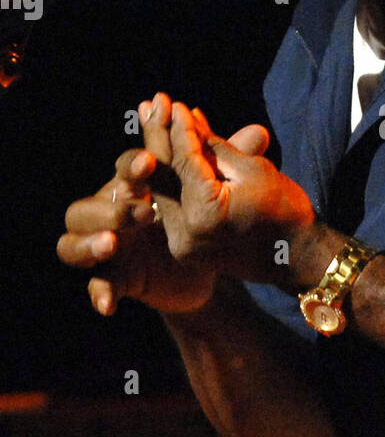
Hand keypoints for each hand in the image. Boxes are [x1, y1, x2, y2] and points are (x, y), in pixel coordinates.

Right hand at [56, 92, 271, 314]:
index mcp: (134, 185)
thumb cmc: (201, 216)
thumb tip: (260, 132)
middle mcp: (110, 212)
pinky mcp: (116, 277)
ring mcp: (107, 246)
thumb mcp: (216, 192)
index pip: (122, 169)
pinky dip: (99, 292)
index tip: (149, 161)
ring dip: (89, 242)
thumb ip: (228, 163)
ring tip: (113, 244)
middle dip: (109, 205)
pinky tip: (109, 304)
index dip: (131, 165)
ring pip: (72, 241)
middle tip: (141, 211)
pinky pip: (96, 285)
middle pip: (85, 206)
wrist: (202, 267)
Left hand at [158, 100, 315, 285]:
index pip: (185, 162)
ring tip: (149, 117)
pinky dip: (170, 177)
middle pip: (163, 176)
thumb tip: (186, 115)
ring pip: (161, 189)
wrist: (297, 257)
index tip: (174, 102)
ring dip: (157, 153)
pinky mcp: (183, 248)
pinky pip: (170, 204)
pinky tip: (164, 148)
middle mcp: (186, 235)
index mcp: (205, 216)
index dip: (181, 129)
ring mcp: (182, 245)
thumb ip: (214, 146)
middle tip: (150, 103)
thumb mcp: (252, 169)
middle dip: (158, 136)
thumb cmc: (285, 209)